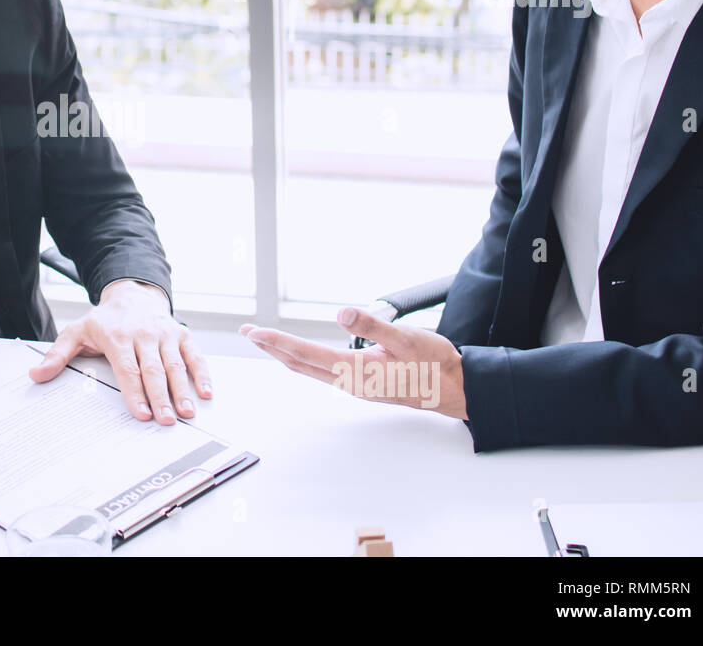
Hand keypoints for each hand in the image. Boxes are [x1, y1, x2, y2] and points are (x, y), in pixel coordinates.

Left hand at [29, 280, 211, 424]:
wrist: (132, 294)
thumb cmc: (104, 320)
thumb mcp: (77, 331)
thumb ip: (58, 354)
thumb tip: (36, 375)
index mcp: (118, 337)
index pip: (127, 368)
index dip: (135, 392)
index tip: (142, 413)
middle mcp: (144, 335)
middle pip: (153, 370)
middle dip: (161, 397)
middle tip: (167, 421)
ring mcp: (165, 334)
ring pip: (175, 365)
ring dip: (183, 390)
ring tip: (187, 413)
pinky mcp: (182, 334)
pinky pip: (194, 355)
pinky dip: (203, 373)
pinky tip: (206, 393)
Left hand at [239, 307, 466, 419]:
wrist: (455, 390)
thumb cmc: (434, 365)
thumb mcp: (408, 338)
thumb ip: (374, 326)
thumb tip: (341, 313)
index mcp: (356, 371)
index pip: (305, 353)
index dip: (277, 341)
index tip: (254, 332)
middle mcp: (349, 382)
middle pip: (300, 363)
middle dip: (271, 348)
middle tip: (247, 333)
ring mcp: (355, 386)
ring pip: (310, 369)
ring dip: (285, 354)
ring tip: (265, 341)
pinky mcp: (363, 384)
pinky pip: (323, 372)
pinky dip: (304, 360)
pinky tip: (301, 355)